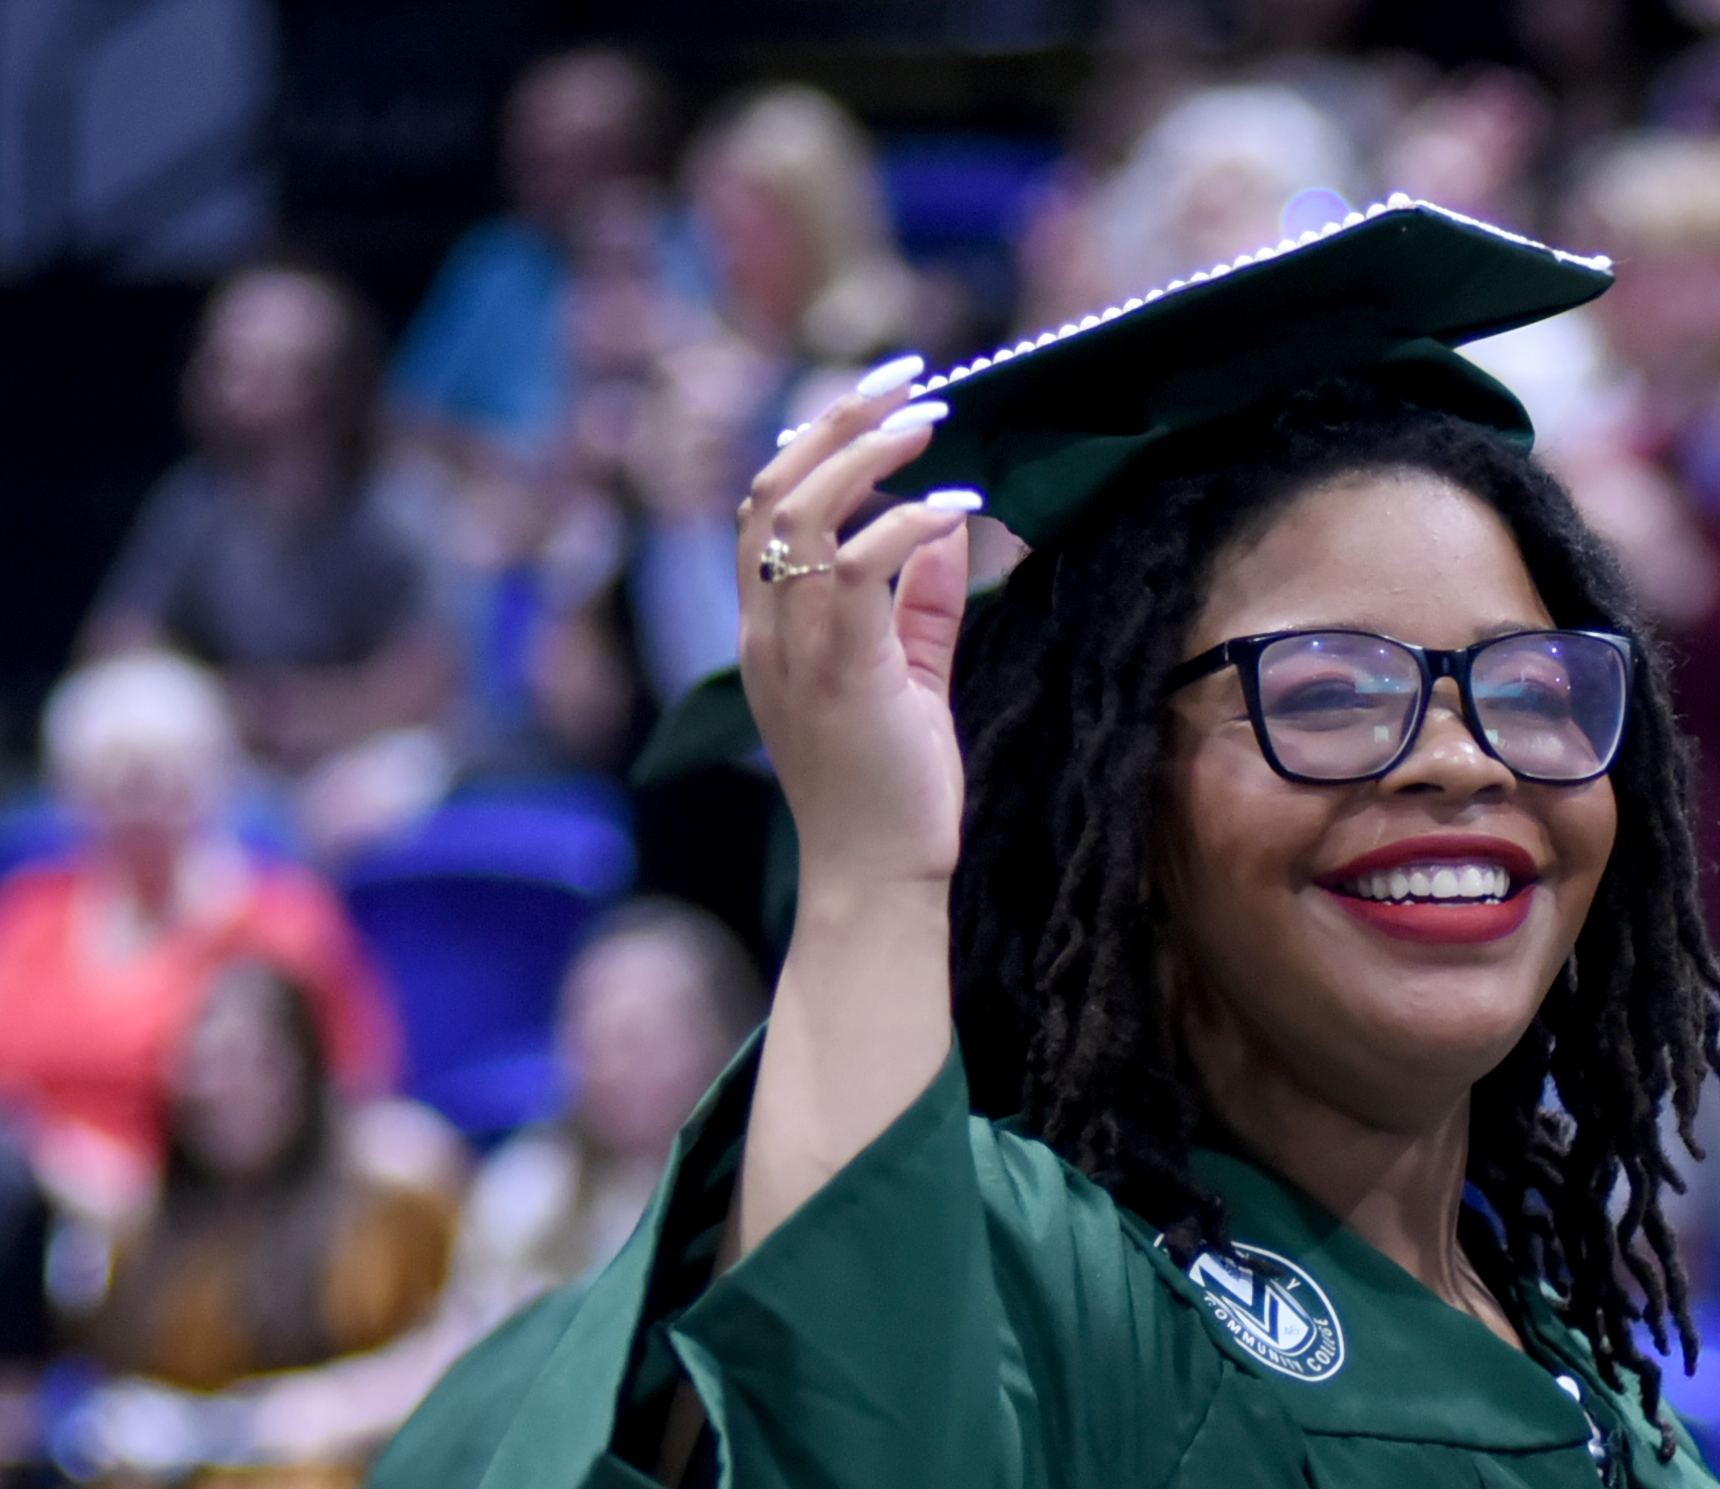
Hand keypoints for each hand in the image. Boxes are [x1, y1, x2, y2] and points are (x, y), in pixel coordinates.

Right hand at [733, 368, 980, 931]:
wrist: (876, 881)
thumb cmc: (890, 792)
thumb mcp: (907, 679)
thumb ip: (918, 603)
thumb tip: (946, 526)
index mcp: (768, 629)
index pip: (764, 505)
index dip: (814, 439)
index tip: (878, 397)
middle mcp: (766, 630)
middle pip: (773, 486)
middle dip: (837, 418)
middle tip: (908, 376)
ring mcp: (793, 650)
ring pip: (800, 511)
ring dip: (867, 453)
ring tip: (930, 418)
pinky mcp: (840, 672)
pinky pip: (856, 568)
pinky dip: (905, 524)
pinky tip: (955, 506)